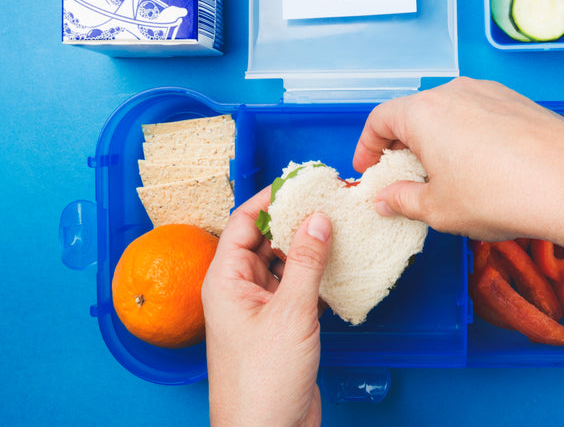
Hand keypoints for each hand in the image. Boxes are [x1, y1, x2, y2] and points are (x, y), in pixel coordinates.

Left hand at [202, 187, 331, 426]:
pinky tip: (337, 266)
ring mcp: (258, 309)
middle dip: (294, 221)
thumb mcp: (291, 313)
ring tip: (338, 228)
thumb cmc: (263, 381)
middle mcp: (238, 290)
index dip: (271, 199)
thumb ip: (305, 262)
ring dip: (307, 248)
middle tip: (328, 202)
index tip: (301, 182)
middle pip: (264, 240)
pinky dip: (313, 275)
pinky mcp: (278, 326)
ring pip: (281, 263)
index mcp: (225, 280)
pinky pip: (293, 288)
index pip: (244, 222)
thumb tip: (317, 219)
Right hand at [352, 77, 563, 246]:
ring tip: (447, 178)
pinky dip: (470, 138)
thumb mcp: (439, 210)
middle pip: (415, 113)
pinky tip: (484, 171)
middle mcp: (455, 91)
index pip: (380, 119)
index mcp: (424, 112)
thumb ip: (403, 201)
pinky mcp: (520, 102)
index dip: (368, 146)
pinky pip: (481, 116)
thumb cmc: (500, 196)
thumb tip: (386, 199)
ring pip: (450, 113)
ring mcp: (491, 93)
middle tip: (404, 179)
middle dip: (403, 146)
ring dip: (439, 141)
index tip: (369, 170)